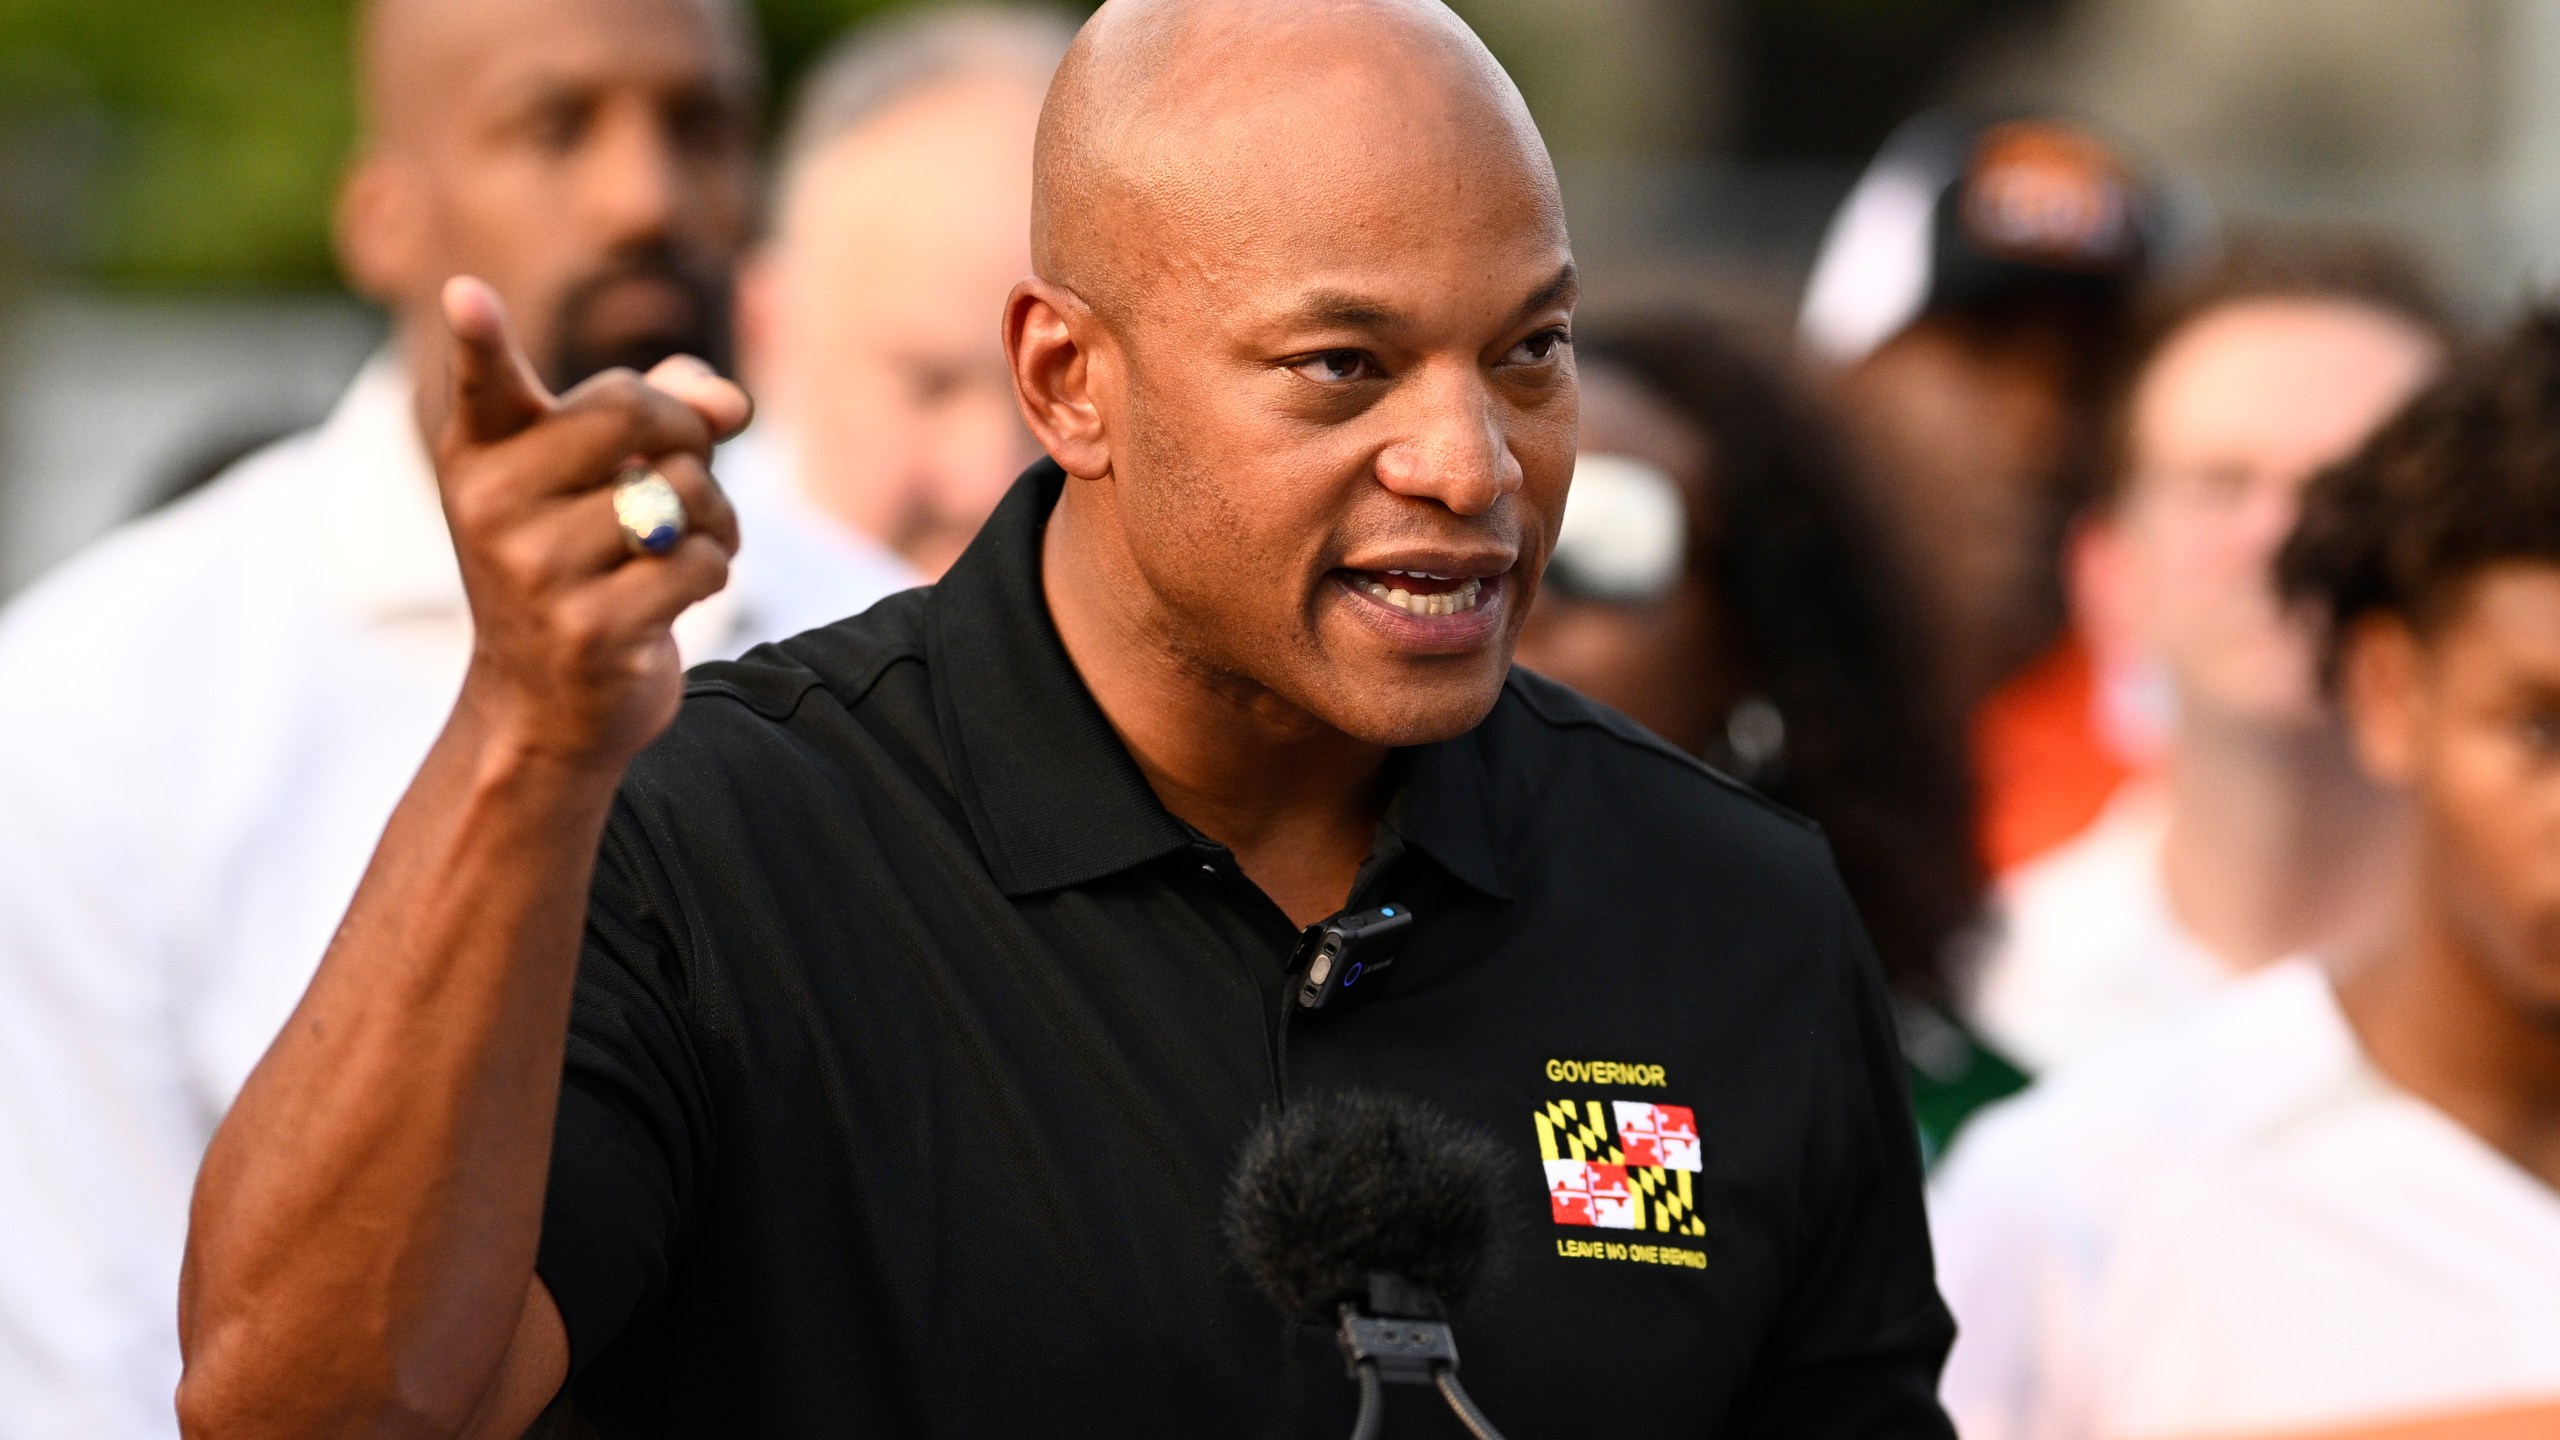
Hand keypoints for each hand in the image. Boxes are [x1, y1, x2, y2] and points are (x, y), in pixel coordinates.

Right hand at [432, 276, 750, 771]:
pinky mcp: (591, 630)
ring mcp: (536, 571)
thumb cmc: (580, 565)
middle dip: (689, 434)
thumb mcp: (601, 479)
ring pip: (684, 491)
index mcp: (482, 453)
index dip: (481, 339)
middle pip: (632, 412)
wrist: (545, 706)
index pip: (484, 385)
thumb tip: (729, 400)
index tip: (469, 296)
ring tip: (681, 544)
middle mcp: (493, 505)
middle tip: (686, 469)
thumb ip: (663, 411)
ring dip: (715, 516)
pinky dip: (715, 569)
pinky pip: (701, 562)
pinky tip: (678, 593)